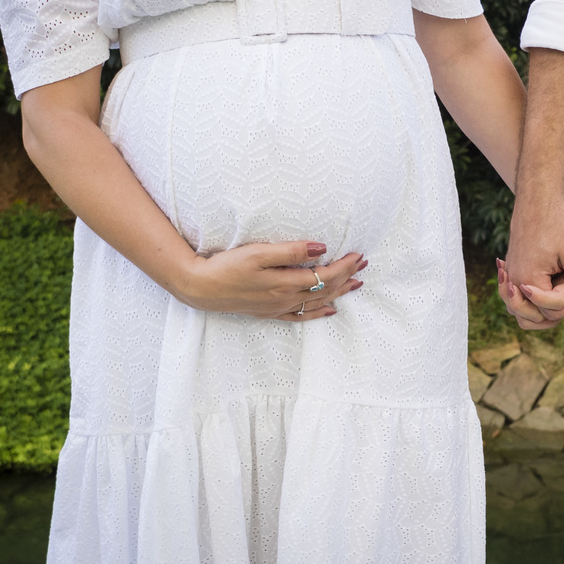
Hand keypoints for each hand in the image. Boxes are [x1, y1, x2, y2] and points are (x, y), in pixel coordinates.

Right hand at [174, 241, 367, 321]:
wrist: (200, 288)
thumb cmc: (227, 266)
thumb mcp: (258, 252)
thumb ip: (290, 251)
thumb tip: (321, 248)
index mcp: (286, 283)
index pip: (326, 276)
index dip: (345, 266)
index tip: (358, 255)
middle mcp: (286, 299)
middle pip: (326, 289)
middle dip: (347, 276)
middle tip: (364, 264)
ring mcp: (279, 308)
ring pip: (318, 302)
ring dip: (339, 292)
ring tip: (356, 284)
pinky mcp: (269, 312)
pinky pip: (302, 315)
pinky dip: (319, 312)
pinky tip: (330, 310)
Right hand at [502, 201, 563, 329]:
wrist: (537, 199)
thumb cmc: (558, 224)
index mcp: (528, 281)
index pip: (554, 310)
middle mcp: (514, 282)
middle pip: (538, 315)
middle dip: (558, 305)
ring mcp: (510, 276)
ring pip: (523, 311)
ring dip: (542, 309)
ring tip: (560, 299)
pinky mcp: (511, 269)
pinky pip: (517, 298)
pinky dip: (530, 300)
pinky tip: (542, 292)